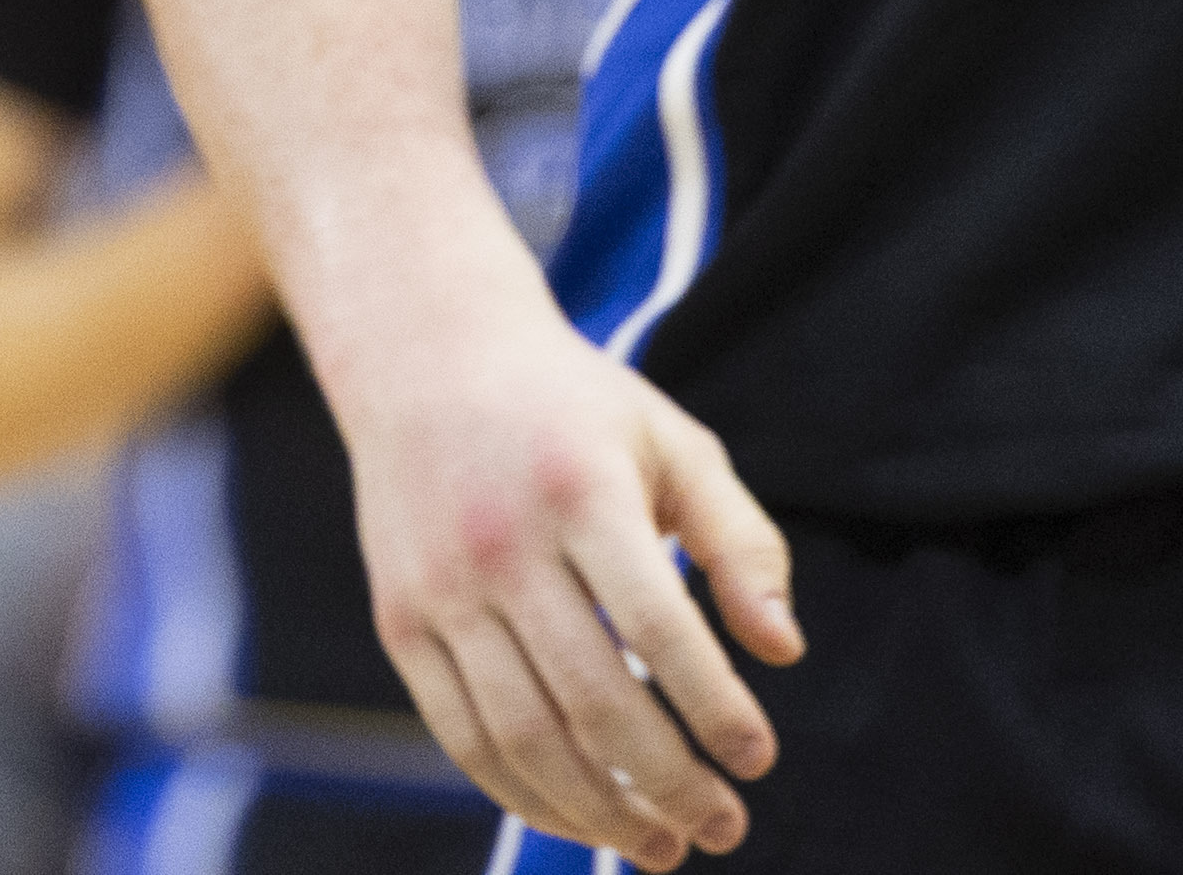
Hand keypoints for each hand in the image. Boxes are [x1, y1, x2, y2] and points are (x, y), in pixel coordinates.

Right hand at [333, 297, 794, 862]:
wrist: (425, 356)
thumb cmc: (573, 408)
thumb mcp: (672, 443)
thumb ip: (740, 541)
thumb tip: (782, 652)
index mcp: (579, 488)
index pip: (657, 626)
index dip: (712, 707)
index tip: (758, 761)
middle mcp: (499, 542)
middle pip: (590, 697)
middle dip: (667, 782)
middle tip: (724, 827)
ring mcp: (440, 588)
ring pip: (522, 736)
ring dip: (599, 811)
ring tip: (662, 846)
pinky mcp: (400, 621)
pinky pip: (463, 737)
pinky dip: (524, 795)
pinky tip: (582, 818)